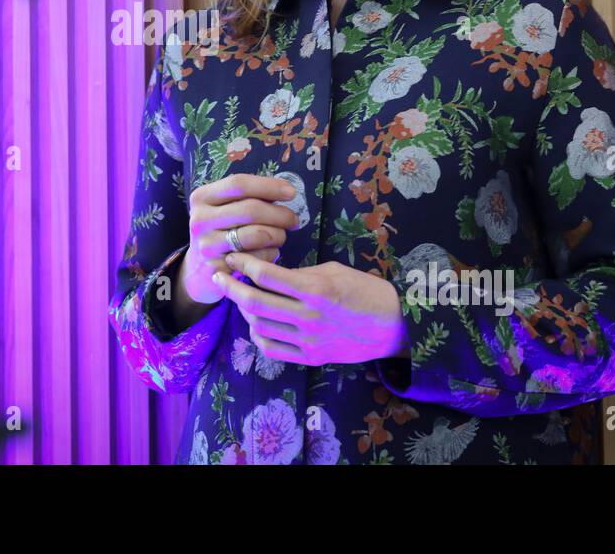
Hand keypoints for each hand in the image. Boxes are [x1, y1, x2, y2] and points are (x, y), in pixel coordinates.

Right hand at [179, 173, 300, 306]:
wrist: (199, 269)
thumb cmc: (220, 231)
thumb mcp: (223, 208)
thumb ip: (247, 197)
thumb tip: (284, 190)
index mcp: (202, 197)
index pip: (239, 184)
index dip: (268, 186)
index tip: (291, 192)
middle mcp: (200, 220)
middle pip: (251, 209)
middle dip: (280, 213)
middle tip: (294, 219)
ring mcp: (207, 246)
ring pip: (257, 234)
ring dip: (278, 234)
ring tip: (280, 236)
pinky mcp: (218, 268)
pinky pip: (257, 258)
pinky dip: (270, 254)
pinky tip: (268, 252)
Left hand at [212, 255, 408, 365]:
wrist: (393, 326)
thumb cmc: (364, 290)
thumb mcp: (333, 270)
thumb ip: (299, 273)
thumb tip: (269, 273)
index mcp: (315, 290)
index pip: (266, 275)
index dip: (243, 263)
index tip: (232, 257)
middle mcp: (309, 317)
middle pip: (255, 302)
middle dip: (231, 286)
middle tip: (220, 275)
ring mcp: (309, 341)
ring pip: (259, 326)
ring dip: (244, 310)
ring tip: (242, 297)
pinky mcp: (311, 358)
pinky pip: (272, 349)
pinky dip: (258, 335)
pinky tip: (257, 322)